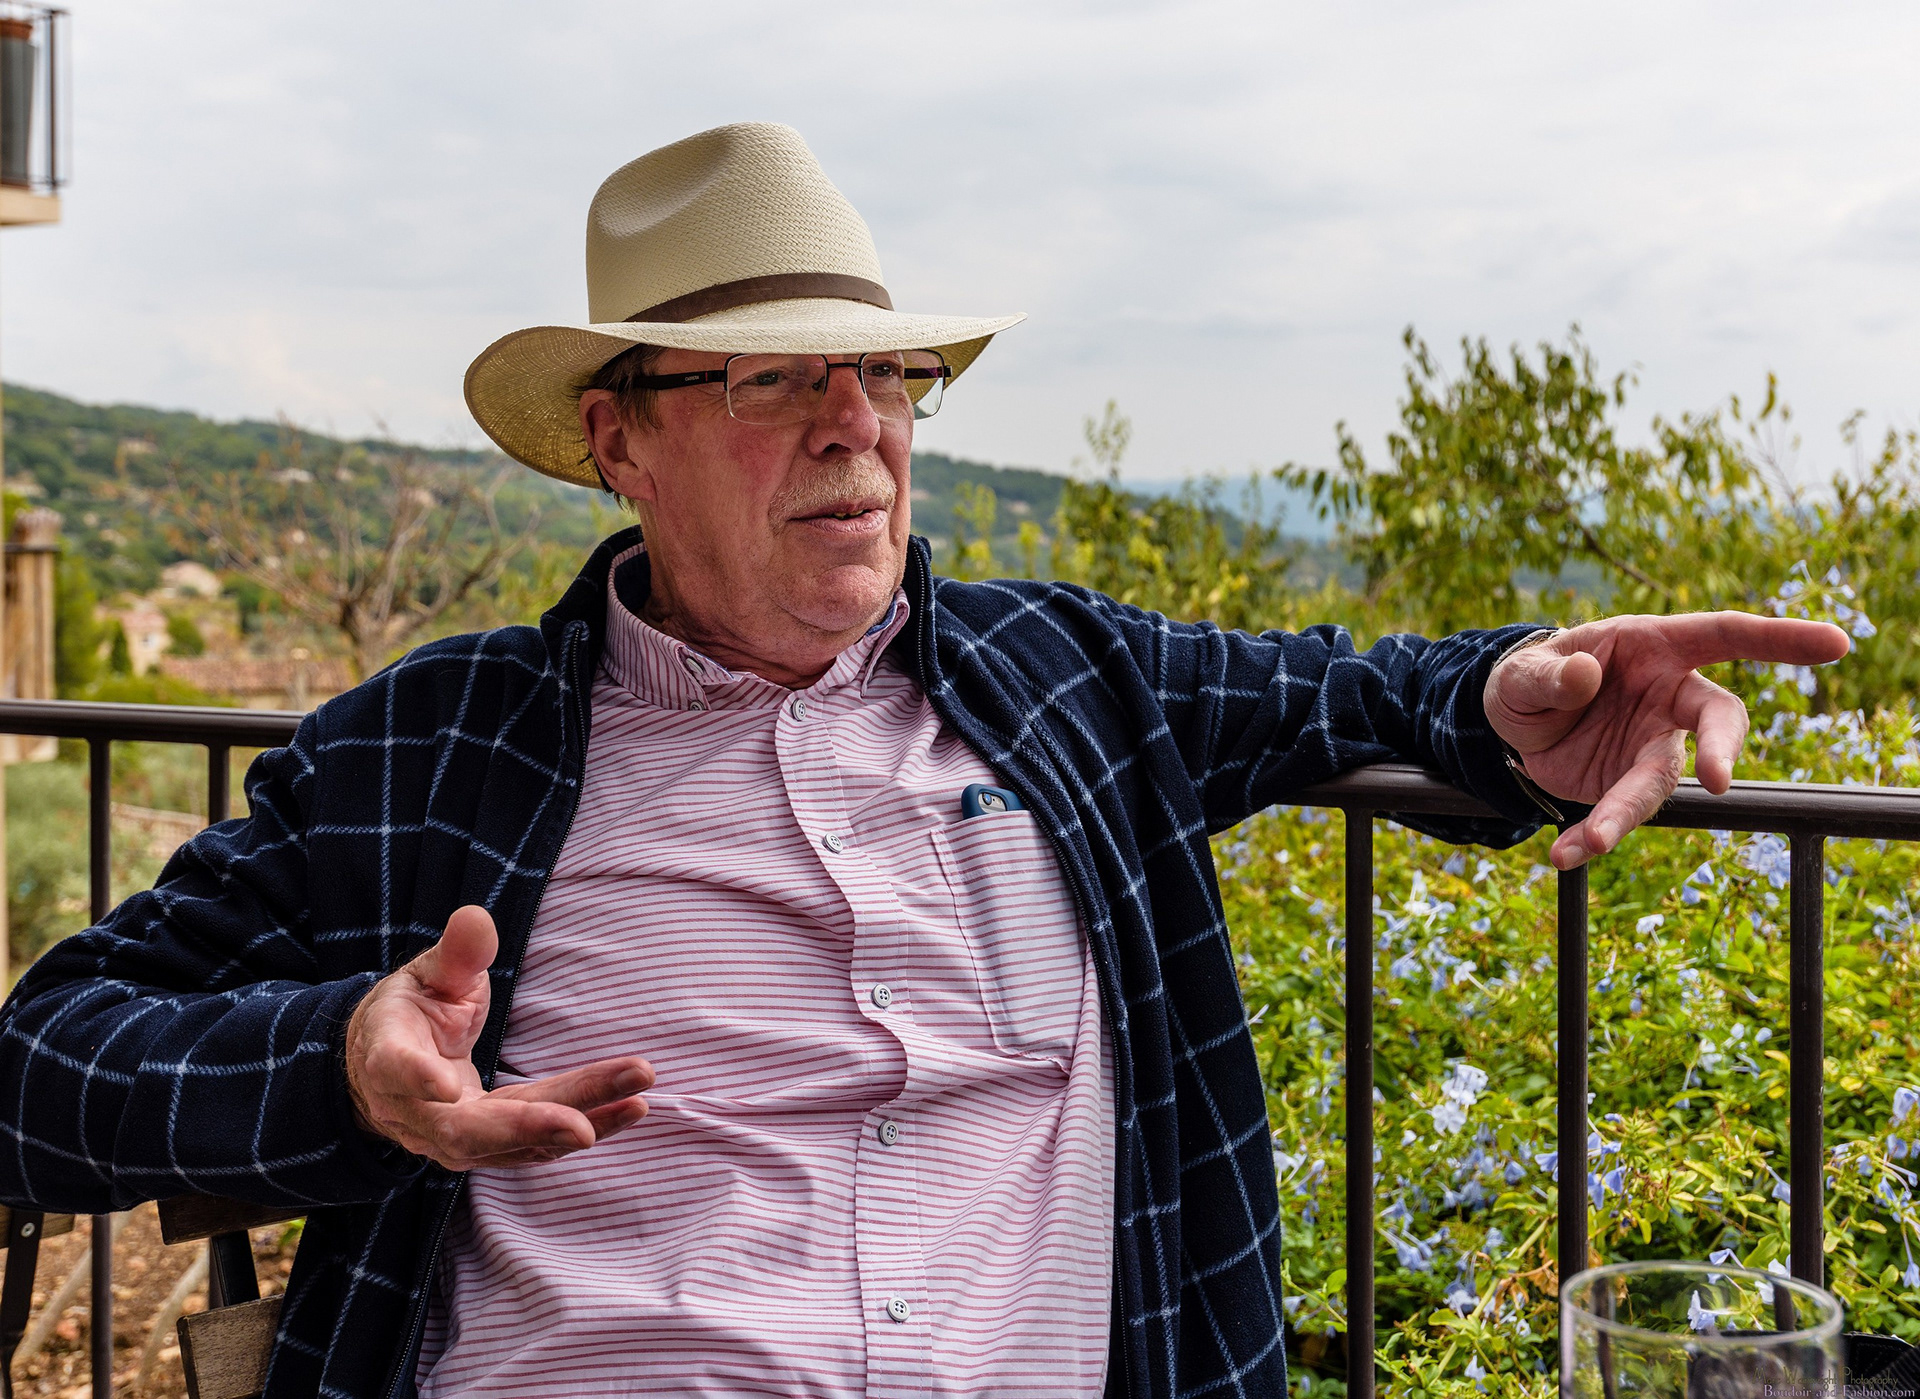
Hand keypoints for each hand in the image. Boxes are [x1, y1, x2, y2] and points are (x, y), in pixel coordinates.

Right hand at [344, 905, 652, 1170]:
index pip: (398, 1071)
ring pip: (514, 1143)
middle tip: (582, 1127)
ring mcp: (453, 1138)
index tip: (448, 1086)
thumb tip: (476, 919)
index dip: (420, 1079)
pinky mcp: (492, 1145)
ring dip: (577, 1125)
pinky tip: (632, 1105)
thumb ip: (455, 955)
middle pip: (467, 1131)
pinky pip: (540, 1143)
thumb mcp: (427, 975)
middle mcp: (416, 1112)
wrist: (391, 1069)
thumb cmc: (411, 1012)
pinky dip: (590, 1125)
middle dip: (528, 1128)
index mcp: (386, 1058)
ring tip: (634, 1102)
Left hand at [1484, 613, 1849, 869]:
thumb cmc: (1529, 678)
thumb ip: (1549, 673)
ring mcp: (1653, 743)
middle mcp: (1666, 696)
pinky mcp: (1628, 782)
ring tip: (1593, 840)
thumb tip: (1583, 675)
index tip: (1836, 645)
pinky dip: (1592, 836)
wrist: (1509, 723)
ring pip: (1663, 780)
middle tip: (1718, 780)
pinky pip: (1621, 813)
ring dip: (1628, 811)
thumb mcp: (1523, 671)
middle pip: (1718, 716)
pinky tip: (1565, 854)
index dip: (1780, 639)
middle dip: (1724, 747)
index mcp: (1653, 647)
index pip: (1724, 634)